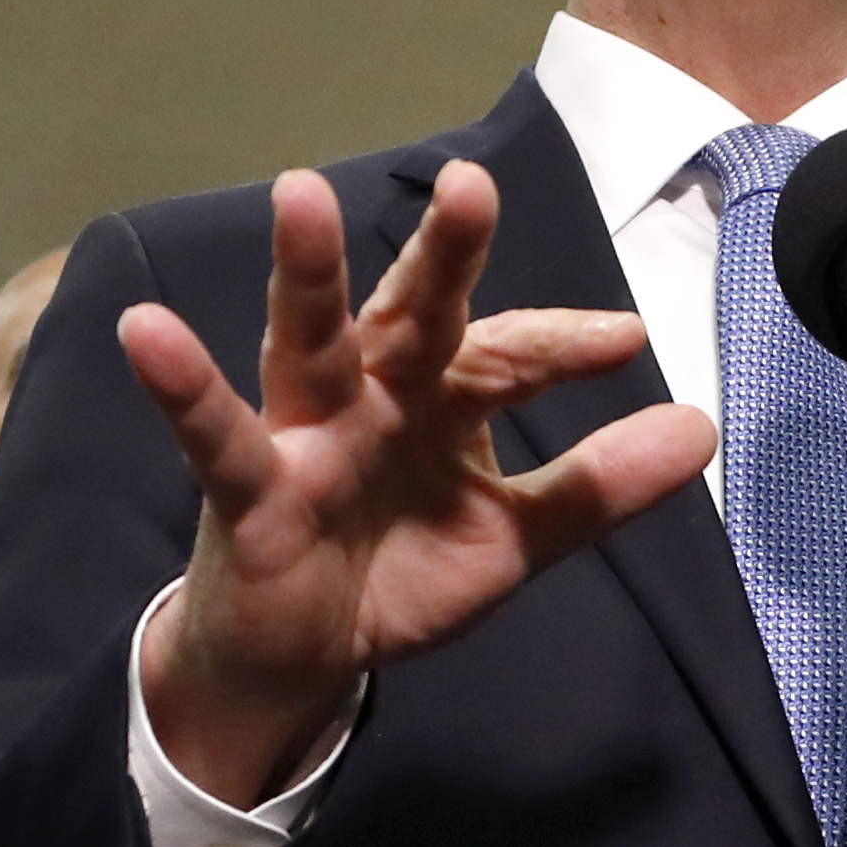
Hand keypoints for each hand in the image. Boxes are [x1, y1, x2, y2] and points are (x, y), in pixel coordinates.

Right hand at [126, 159, 715, 801]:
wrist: (303, 661)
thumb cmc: (398, 571)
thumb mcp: (511, 537)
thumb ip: (596, 486)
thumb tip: (699, 427)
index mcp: (440, 399)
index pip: (505, 353)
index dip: (558, 346)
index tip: (625, 340)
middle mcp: (373, 392)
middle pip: (413, 312)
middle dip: (442, 254)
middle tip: (474, 186)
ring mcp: (303, 431)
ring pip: (308, 339)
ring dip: (305, 273)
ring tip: (300, 196)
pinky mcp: (246, 486)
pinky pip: (215, 432)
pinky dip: (180, 384)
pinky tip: (147, 333)